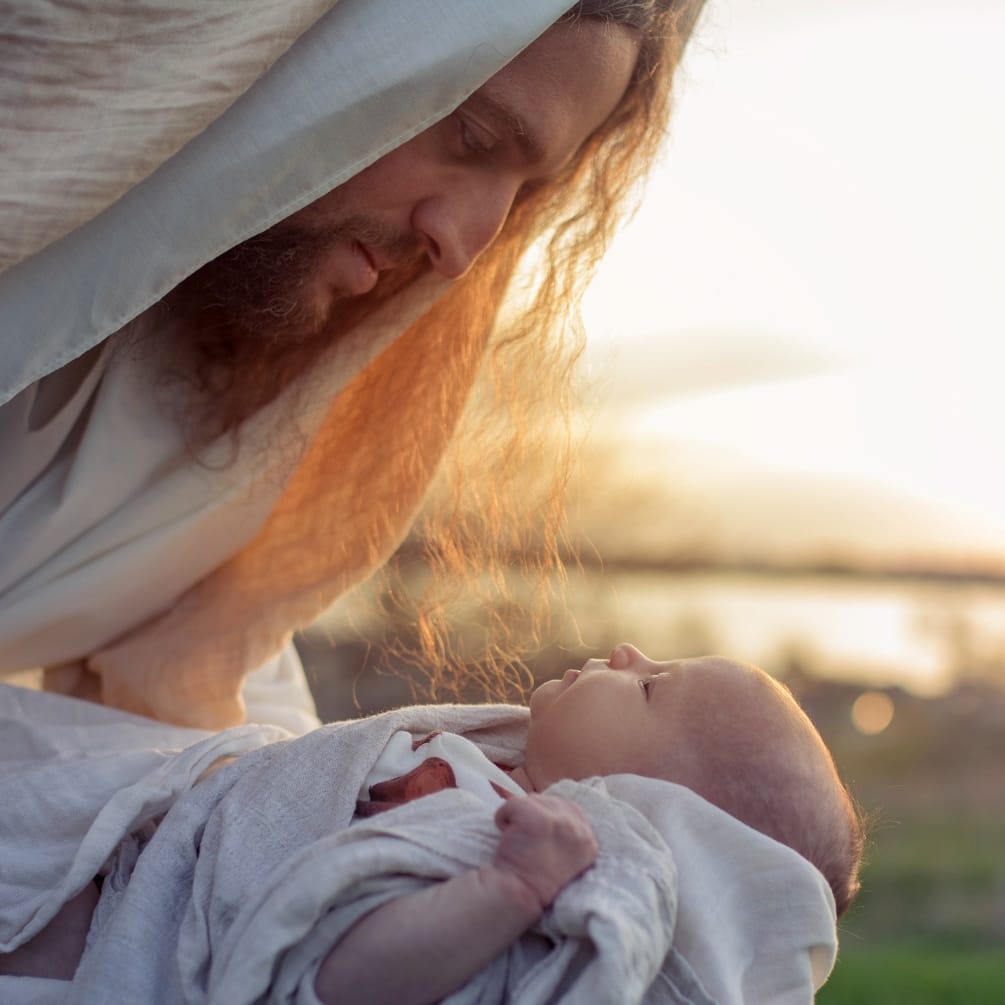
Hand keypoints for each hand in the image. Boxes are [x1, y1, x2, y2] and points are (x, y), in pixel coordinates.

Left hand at [491, 794, 597, 910]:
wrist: (517, 897)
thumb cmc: (534, 880)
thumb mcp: (564, 857)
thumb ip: (566, 833)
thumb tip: (549, 805)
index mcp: (589, 842)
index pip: (569, 810)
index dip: (547, 818)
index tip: (536, 838)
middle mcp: (580, 830)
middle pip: (549, 802)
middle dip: (532, 815)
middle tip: (524, 842)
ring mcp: (561, 823)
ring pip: (531, 801)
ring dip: (517, 817)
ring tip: (517, 841)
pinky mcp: (539, 819)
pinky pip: (513, 803)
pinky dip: (502, 817)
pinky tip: (505, 837)